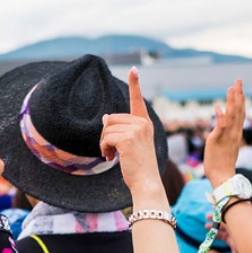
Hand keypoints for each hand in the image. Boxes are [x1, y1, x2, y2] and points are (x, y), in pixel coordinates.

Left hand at [101, 67, 161, 195]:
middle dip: (106, 135)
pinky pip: (106, 138)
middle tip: (110, 150)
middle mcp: (143, 123)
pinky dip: (104, 149)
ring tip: (111, 155)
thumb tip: (105, 117)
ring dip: (104, 143)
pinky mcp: (128, 139)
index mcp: (146, 123)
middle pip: (112, 119)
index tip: (133, 69)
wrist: (147, 183)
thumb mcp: (131, 145)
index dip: (135, 84)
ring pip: (107, 128)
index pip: (138, 100)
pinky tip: (111, 158)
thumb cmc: (139, 167)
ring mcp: (137, 130)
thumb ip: (121, 130)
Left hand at [203, 80, 244, 187]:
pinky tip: (218, 107)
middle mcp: (234, 132)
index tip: (240, 88)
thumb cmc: (222, 163)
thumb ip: (225, 135)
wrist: (222, 177)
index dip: (240, 100)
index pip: (240, 113)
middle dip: (239, 95)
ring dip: (231, 101)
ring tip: (231, 88)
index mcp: (236, 133)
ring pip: (232, 115)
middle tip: (239, 80)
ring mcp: (227, 136)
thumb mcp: (226, 146)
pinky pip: (220, 126)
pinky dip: (220, 116)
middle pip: (238, 110)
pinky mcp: (218, 140)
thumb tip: (224, 127)